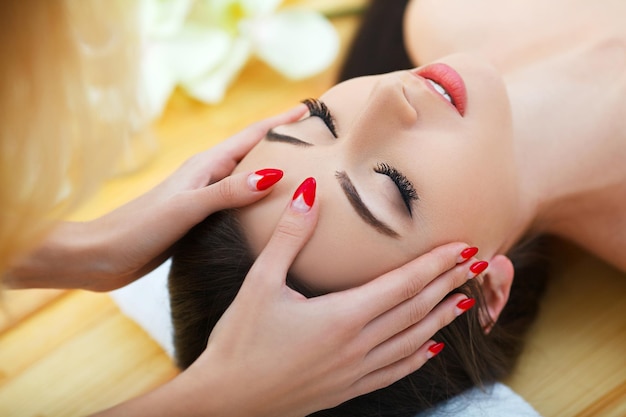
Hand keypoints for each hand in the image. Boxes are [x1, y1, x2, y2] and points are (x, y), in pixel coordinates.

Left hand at [5, 105, 305, 290]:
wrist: (103, 256)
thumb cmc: (139, 229)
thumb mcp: (186, 209)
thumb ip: (227, 192)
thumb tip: (273, 174)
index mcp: (204, 166)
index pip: (251, 136)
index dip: (280, 121)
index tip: (309, 109)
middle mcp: (207, 177)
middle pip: (252, 152)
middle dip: (282, 142)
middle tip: (315, 141)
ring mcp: (204, 198)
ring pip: (247, 178)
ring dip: (273, 171)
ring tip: (303, 173)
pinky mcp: (200, 219)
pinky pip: (239, 203)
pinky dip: (259, 201)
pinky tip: (270, 212)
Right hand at [178, 178, 481, 416]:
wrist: (225, 400)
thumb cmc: (239, 341)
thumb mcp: (260, 283)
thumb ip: (289, 237)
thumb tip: (307, 192)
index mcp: (341, 316)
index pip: (403, 284)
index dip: (437, 264)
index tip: (465, 247)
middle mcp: (357, 345)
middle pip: (416, 309)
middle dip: (449, 283)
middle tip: (478, 264)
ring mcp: (355, 371)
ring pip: (412, 340)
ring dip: (441, 318)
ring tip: (466, 300)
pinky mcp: (346, 388)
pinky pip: (394, 371)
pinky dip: (417, 356)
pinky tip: (430, 348)